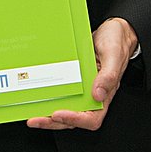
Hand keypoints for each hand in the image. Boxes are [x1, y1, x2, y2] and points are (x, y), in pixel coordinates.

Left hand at [27, 17, 135, 131]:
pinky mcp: (75, 81)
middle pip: (74, 118)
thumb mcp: (114, 54)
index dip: (75, 119)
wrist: (113, 29)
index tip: (59, 114)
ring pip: (65, 109)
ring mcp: (83, 89)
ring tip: (33, 116)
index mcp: (105, 93)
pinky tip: (38, 97)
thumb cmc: (117, 41)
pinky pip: (62, 94)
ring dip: (49, 115)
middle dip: (54, 122)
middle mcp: (93, 95)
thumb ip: (109, 76)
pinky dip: (50, 99)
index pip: (92, 118)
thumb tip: (98, 95)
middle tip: (36, 120)